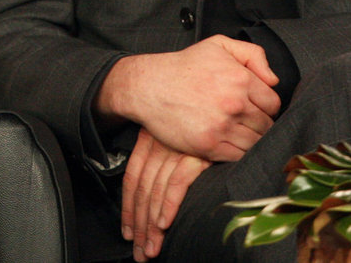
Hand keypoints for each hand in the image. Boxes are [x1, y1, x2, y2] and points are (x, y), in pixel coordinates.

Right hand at [97, 35, 280, 160]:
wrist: (150, 86)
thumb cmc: (184, 66)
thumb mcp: (218, 45)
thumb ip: (252, 54)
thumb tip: (273, 80)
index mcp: (241, 79)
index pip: (273, 103)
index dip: (266, 107)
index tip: (256, 108)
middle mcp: (235, 103)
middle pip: (266, 125)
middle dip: (260, 124)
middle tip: (247, 122)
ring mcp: (222, 126)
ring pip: (255, 143)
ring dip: (250, 139)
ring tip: (237, 132)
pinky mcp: (209, 145)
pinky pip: (237, 156)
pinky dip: (237, 152)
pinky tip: (227, 142)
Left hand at [122, 128, 210, 260]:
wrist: (223, 103)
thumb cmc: (201, 123)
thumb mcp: (175, 136)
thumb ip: (163, 159)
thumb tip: (155, 197)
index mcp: (150, 139)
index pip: (132, 179)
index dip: (128, 209)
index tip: (128, 232)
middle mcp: (159, 143)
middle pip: (143, 191)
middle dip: (140, 226)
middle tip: (139, 251)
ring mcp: (177, 148)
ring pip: (156, 192)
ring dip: (152, 225)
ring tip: (152, 248)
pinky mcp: (196, 153)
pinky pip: (177, 184)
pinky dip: (169, 205)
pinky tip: (164, 223)